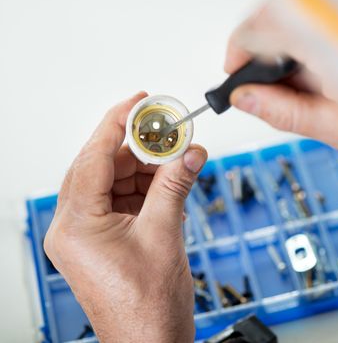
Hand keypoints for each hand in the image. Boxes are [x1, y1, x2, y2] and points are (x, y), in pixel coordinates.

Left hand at [44, 92, 206, 342]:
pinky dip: (150, 188)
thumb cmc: (146, 308)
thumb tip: (190, 152)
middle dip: (140, 148)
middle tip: (170, 131)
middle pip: (105, 167)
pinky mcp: (107, 238)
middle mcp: (75, 226)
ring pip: (117, 182)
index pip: (94, 158)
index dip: (117, 124)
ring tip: (179, 156)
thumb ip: (176, 186)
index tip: (138, 102)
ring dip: (149, 168)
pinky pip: (126, 200)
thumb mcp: (164, 235)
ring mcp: (90, 233)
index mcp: (75, 225)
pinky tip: (173, 178)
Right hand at [224, 4, 337, 277]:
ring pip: (303, 25)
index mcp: (335, 45)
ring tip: (289, 89)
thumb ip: (284, 109)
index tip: (233, 71)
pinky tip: (314, 78)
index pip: (267, 22)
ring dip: (285, 53)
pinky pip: (326, 33)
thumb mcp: (334, 128)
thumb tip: (245, 98)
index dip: (241, 47)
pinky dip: (310, 52)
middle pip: (283, 18)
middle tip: (255, 86)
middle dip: (261, 51)